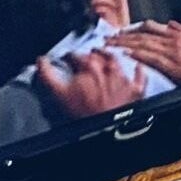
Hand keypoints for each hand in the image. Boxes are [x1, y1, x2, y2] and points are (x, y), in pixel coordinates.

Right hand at [36, 50, 152, 118]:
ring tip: (105, 56)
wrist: (107, 126)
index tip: (67, 60)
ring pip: (117, 59)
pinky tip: (136, 67)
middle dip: (90, 54)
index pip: (75, 55)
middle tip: (87, 57)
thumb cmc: (84, 112)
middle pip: (97, 54)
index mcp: (88, 65)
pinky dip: (138, 70)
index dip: (69, 57)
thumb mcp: (59, 93)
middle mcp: (108, 67)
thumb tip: (40, 61)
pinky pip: (140, 75)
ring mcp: (123, 77)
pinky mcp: (135, 89)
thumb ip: (47, 75)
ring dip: (110, 56)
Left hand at [110, 21, 180, 84]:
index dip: (134, 28)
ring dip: (125, 44)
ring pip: (143, 45)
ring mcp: (171, 53)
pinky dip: (137, 55)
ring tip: (111, 45)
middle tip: (109, 37)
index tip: (122, 31)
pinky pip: (150, 58)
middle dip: (123, 36)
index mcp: (178, 35)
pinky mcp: (171, 65)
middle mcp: (172, 41)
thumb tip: (171, 24)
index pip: (151, 27)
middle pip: (142, 35)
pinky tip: (126, 54)